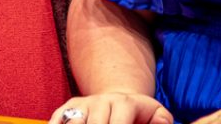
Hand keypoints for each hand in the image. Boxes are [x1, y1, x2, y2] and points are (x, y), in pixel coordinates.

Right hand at [49, 93, 172, 123]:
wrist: (118, 98)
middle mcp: (100, 102)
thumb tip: (162, 123)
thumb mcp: (156, 114)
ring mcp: (82, 105)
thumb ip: (162, 120)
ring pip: (74, 123)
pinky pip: (57, 120)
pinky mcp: (66, 108)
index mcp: (124, 104)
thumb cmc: (139, 115)